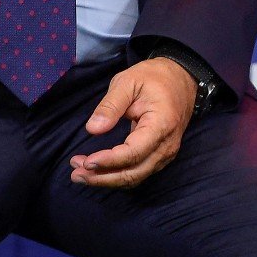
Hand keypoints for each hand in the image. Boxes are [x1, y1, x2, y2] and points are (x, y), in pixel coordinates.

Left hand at [69, 57, 196, 188]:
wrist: (181, 78)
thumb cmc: (153, 77)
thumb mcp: (128, 81)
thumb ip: (110, 105)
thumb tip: (92, 129)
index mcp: (161, 125)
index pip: (133, 153)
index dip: (109, 161)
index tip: (85, 161)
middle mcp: (167, 145)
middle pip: (134, 173)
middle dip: (102, 177)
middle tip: (75, 173)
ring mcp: (166, 154)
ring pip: (135, 177)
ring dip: (107, 179)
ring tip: (79, 174)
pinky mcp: (160, 156)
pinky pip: (138, 173)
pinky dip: (117, 176)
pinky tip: (98, 171)